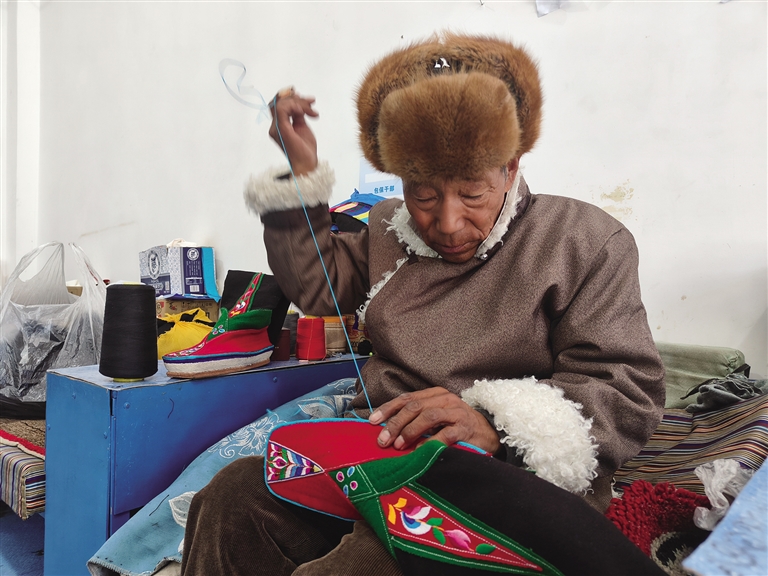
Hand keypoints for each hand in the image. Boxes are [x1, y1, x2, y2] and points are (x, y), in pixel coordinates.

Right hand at [268, 88, 318, 176]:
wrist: (306, 163)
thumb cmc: (305, 150)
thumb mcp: (302, 127)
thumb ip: (298, 115)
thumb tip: (299, 104)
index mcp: (279, 125)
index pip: (279, 105)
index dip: (291, 97)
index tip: (308, 100)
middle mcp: (275, 126)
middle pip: (279, 102)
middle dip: (297, 99)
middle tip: (311, 103)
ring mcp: (276, 127)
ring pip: (281, 104)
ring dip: (299, 103)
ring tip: (311, 111)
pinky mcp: (281, 128)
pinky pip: (282, 109)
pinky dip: (293, 106)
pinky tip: (304, 111)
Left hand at [368, 388, 500, 454]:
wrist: (488, 433)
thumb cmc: (456, 425)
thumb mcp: (436, 416)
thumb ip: (416, 418)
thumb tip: (387, 428)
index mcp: (435, 394)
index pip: (407, 398)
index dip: (388, 409)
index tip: (372, 421)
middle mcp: (445, 400)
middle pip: (414, 407)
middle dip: (395, 423)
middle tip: (383, 440)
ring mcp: (456, 413)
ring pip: (428, 416)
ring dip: (410, 431)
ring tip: (399, 445)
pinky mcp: (465, 429)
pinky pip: (445, 434)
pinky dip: (430, 443)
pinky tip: (420, 452)